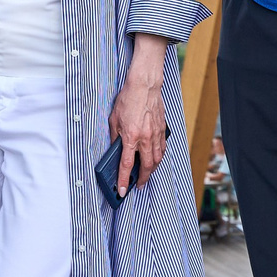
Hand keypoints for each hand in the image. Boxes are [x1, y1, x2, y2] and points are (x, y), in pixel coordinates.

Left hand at [107, 73, 168, 195]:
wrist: (145, 86)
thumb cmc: (128, 99)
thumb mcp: (114, 119)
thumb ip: (115, 136)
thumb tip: (116, 148)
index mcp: (130, 136)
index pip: (126, 164)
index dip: (123, 180)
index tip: (122, 191)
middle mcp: (145, 138)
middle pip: (146, 166)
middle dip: (142, 179)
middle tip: (138, 186)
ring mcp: (156, 134)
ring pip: (157, 159)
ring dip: (151, 170)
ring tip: (146, 175)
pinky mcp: (162, 130)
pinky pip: (162, 148)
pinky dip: (158, 157)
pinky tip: (155, 159)